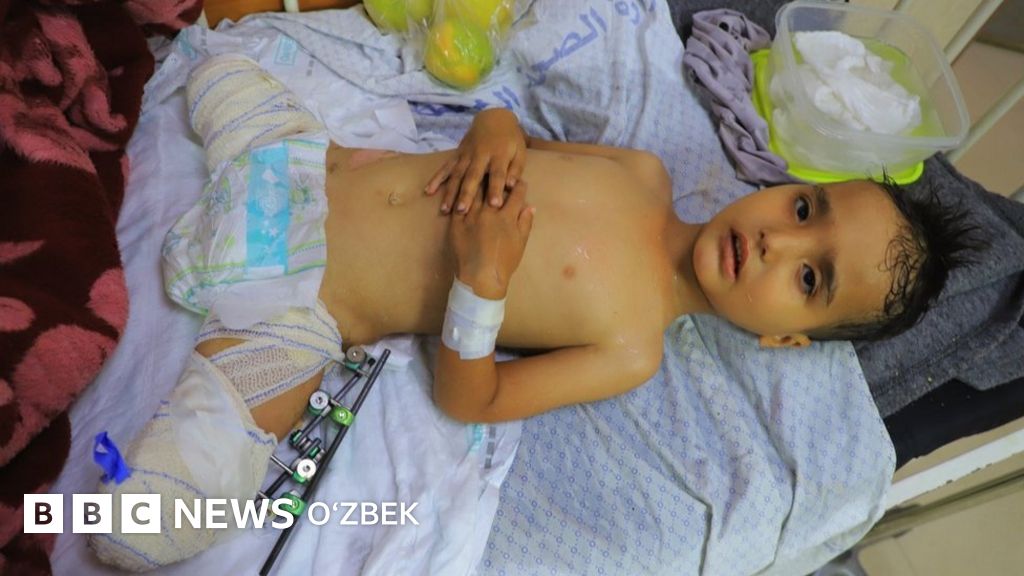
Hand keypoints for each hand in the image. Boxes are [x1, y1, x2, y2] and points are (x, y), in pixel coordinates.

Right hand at [425, 108, 526, 213]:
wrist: (494, 119)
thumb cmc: (510, 140)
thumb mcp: (520, 152)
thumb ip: (515, 169)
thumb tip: (511, 186)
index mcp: (498, 155)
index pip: (497, 174)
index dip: (496, 189)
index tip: (495, 205)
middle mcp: (480, 155)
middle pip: (472, 176)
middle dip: (466, 193)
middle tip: (462, 210)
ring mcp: (466, 155)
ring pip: (457, 174)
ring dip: (450, 191)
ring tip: (445, 209)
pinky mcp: (457, 155)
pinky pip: (446, 167)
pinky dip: (436, 178)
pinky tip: (428, 191)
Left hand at [449, 180, 534, 299]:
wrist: (480, 278)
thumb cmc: (504, 263)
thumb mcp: (520, 243)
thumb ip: (525, 222)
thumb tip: (530, 206)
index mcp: (507, 216)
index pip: (516, 192)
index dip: (519, 185)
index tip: (519, 182)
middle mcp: (489, 211)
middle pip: (494, 186)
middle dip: (498, 178)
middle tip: (498, 174)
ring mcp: (471, 215)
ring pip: (475, 190)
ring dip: (479, 182)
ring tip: (480, 177)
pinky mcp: (456, 222)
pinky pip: (459, 203)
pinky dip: (462, 196)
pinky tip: (464, 192)